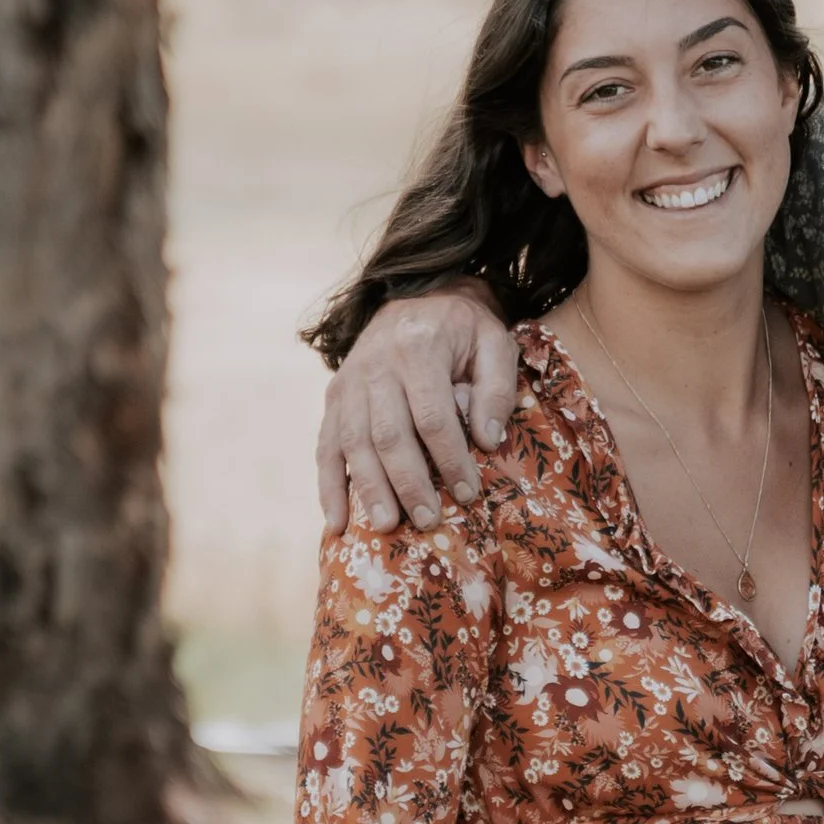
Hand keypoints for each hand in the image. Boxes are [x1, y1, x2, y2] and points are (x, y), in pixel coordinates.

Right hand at [317, 286, 519, 531]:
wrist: (420, 296)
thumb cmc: (463, 329)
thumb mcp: (494, 342)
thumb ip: (497, 388)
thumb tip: (486, 440)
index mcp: (418, 348)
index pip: (432, 416)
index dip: (449, 459)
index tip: (468, 493)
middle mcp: (375, 365)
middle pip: (388, 434)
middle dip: (408, 483)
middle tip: (427, 521)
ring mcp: (349, 382)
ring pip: (353, 443)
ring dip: (368, 489)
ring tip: (386, 527)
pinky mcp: (333, 398)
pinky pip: (326, 446)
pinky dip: (329, 486)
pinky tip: (338, 522)